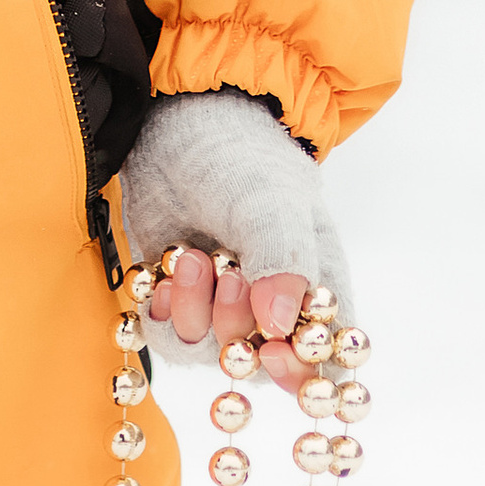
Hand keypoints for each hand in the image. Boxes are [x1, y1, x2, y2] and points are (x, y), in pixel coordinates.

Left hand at [117, 86, 351, 395]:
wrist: (178, 114)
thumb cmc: (241, 151)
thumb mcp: (269, 199)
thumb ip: (282, 258)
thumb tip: (280, 326)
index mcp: (316, 282)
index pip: (323, 356)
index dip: (298, 371)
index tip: (269, 348)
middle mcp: (272, 300)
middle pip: (259, 360)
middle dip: (235, 325)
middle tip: (226, 272)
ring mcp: (223, 298)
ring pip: (209, 348)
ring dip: (193, 313)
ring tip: (190, 257)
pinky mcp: (179, 290)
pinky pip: (167, 331)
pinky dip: (162, 311)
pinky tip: (163, 274)